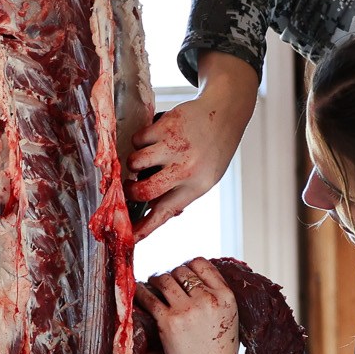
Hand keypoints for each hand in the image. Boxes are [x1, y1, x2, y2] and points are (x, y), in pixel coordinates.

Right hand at [128, 53, 259, 239]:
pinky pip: (137, 140)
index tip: (129, 238)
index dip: (144, 228)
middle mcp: (186, 168)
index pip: (165, 213)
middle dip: (130, 193)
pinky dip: (139, 142)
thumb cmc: (212, 151)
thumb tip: (153, 212)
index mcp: (196, 186)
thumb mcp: (205, 179)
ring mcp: (174, 146)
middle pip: (144, 191)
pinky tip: (152, 140)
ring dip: (133, 165)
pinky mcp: (165, 126)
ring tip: (145, 160)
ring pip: (135, 163)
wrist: (225, 115)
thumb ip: (181, 194)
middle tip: (130, 188)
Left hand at [133, 258, 241, 353]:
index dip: (188, 265)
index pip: (202, 263)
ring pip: (165, 279)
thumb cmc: (219, 352)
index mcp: (226, 296)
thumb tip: (193, 278)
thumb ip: (216, 296)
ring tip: (152, 286)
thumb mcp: (229, 317)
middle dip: (171, 275)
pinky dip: (141, 292)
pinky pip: (149, 297)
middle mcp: (208, 299)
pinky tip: (139, 292)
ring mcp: (187, 309)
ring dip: (155, 280)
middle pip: (181, 270)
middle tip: (164, 284)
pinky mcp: (169, 321)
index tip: (181, 274)